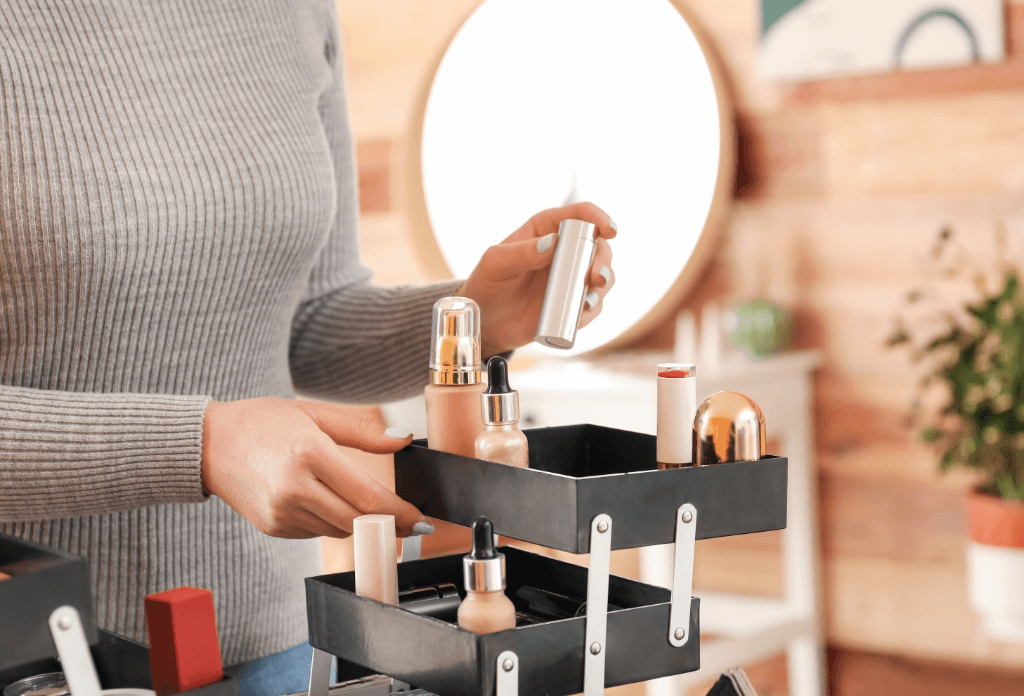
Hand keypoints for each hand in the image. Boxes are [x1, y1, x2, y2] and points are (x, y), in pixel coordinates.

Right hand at [201, 398, 431, 539]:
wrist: (208, 444)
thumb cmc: (262, 422)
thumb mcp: (315, 414)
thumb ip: (363, 431)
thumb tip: (403, 439)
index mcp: (309, 453)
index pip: (368, 496)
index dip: (401, 513)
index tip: (422, 519)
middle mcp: (294, 488)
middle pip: (358, 521)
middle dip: (390, 524)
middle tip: (411, 521)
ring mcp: (281, 513)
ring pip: (340, 531)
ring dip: (360, 523)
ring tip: (372, 508)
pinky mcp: (273, 528)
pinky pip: (317, 532)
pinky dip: (331, 522)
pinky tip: (326, 501)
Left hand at [457, 202, 616, 355]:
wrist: (485, 321)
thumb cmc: (487, 284)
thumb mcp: (496, 264)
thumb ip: (522, 252)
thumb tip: (553, 242)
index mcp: (546, 229)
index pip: (580, 215)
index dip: (599, 219)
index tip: (610, 231)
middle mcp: (563, 251)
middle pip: (598, 246)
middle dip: (603, 260)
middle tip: (595, 277)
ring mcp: (570, 277)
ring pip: (602, 274)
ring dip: (602, 285)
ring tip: (588, 300)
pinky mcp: (572, 302)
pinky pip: (592, 304)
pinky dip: (592, 308)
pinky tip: (581, 313)